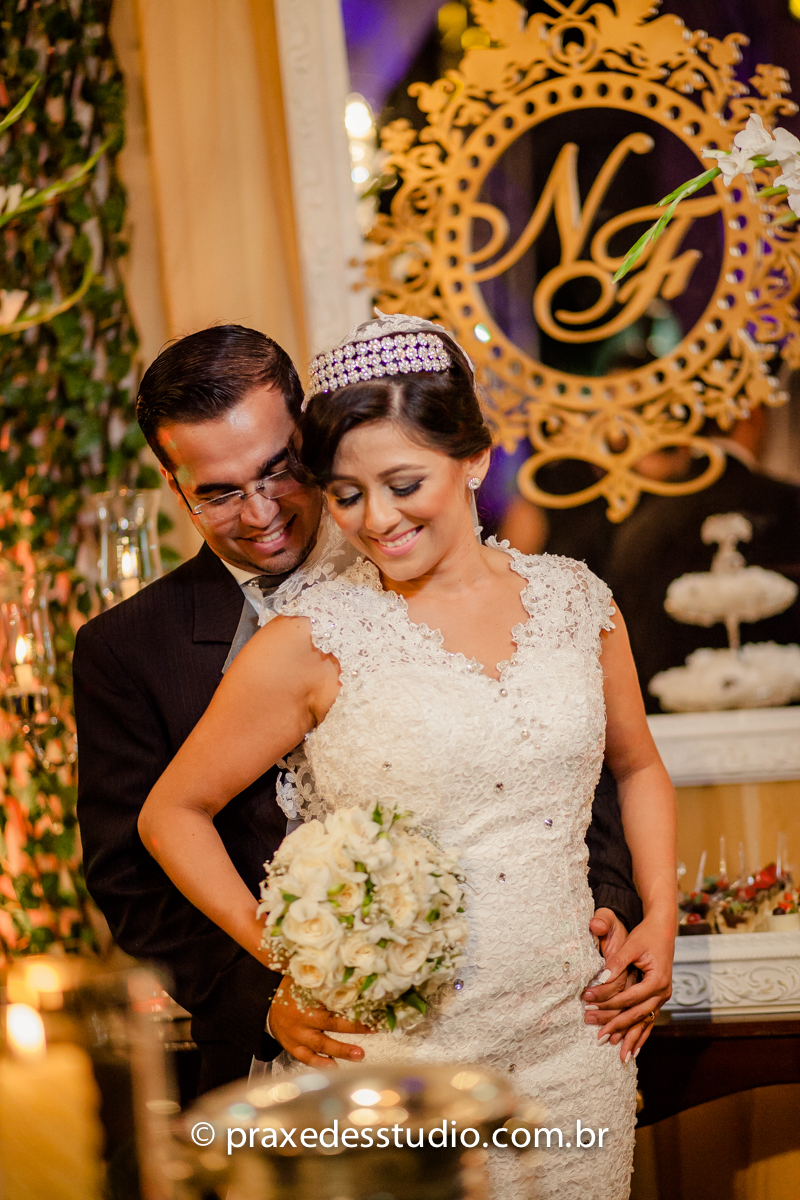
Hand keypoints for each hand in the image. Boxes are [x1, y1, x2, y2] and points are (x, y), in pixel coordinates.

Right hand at [268, 976, 371, 1067]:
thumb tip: (351, 975)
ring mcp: (297, 1034)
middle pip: (330, 1023)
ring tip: (359, 1055)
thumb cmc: (291, 992)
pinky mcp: (292, 1047)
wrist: (266, 1006)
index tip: (372, 1007)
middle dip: (353, 1027)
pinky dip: (320, 1063)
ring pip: (320, 1044)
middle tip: (372, 1029)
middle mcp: (303, 1017)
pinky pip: (306, 1058)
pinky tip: (334, 1067)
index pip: (333, 1000)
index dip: (353, 1003)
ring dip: (341, 1050)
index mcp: (307, 997)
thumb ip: (324, 981)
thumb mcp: (305, 981)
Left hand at [582, 912, 673, 1062]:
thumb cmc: (645, 935)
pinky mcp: (659, 998)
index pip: (628, 997)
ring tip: (618, 1055)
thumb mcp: (630, 946)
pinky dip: (641, 1034)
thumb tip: (601, 980)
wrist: (662, 929)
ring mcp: (663, 997)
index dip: (608, 1002)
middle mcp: (663, 992)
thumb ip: (616, 963)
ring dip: (630, 1037)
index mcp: (657, 980)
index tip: (588, 1003)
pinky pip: (649, 1020)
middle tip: (597, 1035)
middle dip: (616, 1026)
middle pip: (636, 1014)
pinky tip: (634, 1050)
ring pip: (644, 1022)